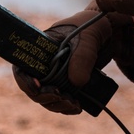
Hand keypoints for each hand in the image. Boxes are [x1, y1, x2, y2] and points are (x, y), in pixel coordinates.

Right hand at [12, 6, 128, 115]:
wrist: (110, 32)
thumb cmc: (94, 27)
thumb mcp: (89, 38)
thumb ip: (83, 56)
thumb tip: (76, 82)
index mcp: (42, 48)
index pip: (23, 66)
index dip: (25, 80)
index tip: (38, 87)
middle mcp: (45, 63)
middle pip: (34, 87)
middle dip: (45, 97)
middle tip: (63, 97)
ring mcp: (56, 74)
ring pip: (47, 97)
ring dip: (57, 105)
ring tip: (74, 104)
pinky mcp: (69, 83)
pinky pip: (61, 101)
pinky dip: (67, 107)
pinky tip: (78, 107)